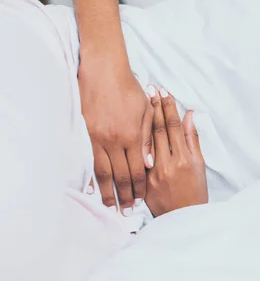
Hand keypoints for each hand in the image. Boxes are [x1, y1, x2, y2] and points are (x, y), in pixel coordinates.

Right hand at [79, 61, 153, 214]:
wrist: (103, 71)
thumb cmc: (128, 89)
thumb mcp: (145, 111)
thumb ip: (148, 139)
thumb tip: (149, 164)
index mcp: (133, 135)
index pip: (138, 169)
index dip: (140, 186)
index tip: (141, 200)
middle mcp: (115, 140)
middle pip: (121, 175)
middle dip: (124, 195)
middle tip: (126, 211)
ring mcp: (97, 138)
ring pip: (103, 172)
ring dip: (107, 191)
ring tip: (111, 206)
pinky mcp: (85, 134)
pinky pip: (88, 160)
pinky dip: (91, 176)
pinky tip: (92, 188)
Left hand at [145, 86, 207, 216]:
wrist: (183, 219)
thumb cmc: (195, 190)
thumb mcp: (199, 164)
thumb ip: (191, 139)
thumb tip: (189, 116)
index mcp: (183, 158)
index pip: (173, 126)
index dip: (168, 108)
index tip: (165, 92)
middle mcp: (165, 163)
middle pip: (156, 129)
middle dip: (154, 107)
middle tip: (150, 89)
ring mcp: (151, 172)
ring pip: (144, 140)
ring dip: (142, 119)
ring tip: (139, 101)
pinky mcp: (142, 180)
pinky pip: (136, 156)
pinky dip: (134, 140)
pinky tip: (129, 126)